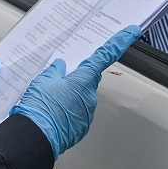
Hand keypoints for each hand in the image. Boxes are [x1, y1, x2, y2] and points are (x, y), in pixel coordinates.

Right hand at [10, 25, 141, 159]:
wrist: (36, 136)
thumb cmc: (40, 107)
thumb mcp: (42, 81)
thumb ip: (54, 72)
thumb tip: (60, 67)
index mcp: (83, 80)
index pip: (104, 56)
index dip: (119, 42)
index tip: (131, 32)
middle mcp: (90, 96)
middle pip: (88, 79)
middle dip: (76, 78)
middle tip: (56, 80)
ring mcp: (87, 113)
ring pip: (81, 97)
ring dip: (69, 96)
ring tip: (49, 101)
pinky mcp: (81, 127)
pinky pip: (77, 112)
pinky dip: (67, 111)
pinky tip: (52, 112)